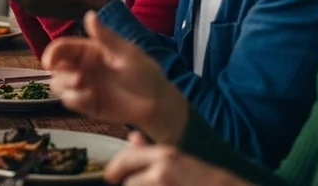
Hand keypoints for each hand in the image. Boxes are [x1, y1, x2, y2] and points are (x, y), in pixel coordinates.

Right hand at [44, 12, 188, 143]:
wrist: (157, 104)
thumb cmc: (145, 74)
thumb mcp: (126, 53)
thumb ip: (105, 37)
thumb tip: (89, 14)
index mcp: (89, 50)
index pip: (62, 48)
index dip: (52, 53)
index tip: (49, 63)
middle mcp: (83, 66)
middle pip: (56, 67)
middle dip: (61, 73)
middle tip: (78, 79)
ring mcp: (84, 85)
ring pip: (58, 84)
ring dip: (65, 87)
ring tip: (84, 91)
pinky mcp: (86, 103)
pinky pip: (69, 100)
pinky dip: (75, 100)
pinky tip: (89, 100)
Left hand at [104, 134, 247, 185]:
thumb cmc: (205, 180)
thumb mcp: (180, 160)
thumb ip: (152, 151)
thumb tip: (132, 138)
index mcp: (165, 156)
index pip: (124, 160)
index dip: (115, 170)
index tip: (112, 176)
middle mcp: (162, 172)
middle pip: (128, 183)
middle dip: (130, 184)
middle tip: (135, 183)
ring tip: (165, 185)